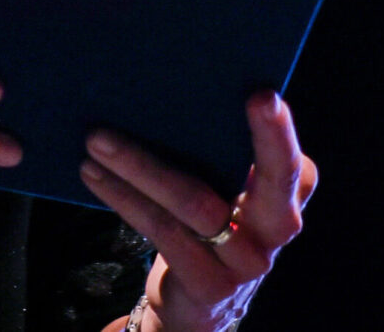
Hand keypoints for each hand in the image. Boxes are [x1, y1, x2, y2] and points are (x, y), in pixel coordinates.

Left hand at [78, 91, 315, 331]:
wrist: (198, 298)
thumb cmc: (209, 218)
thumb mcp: (222, 184)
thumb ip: (216, 147)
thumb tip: (160, 86)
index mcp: (289, 192)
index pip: (291, 160)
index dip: (278, 130)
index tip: (260, 94)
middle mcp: (278, 228)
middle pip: (272, 181)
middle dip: (247, 139)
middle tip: (204, 104)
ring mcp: (246, 261)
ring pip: (195, 202)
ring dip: (139, 165)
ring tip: (97, 138)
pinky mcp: (210, 284)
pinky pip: (162, 230)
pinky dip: (123, 197)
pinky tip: (93, 174)